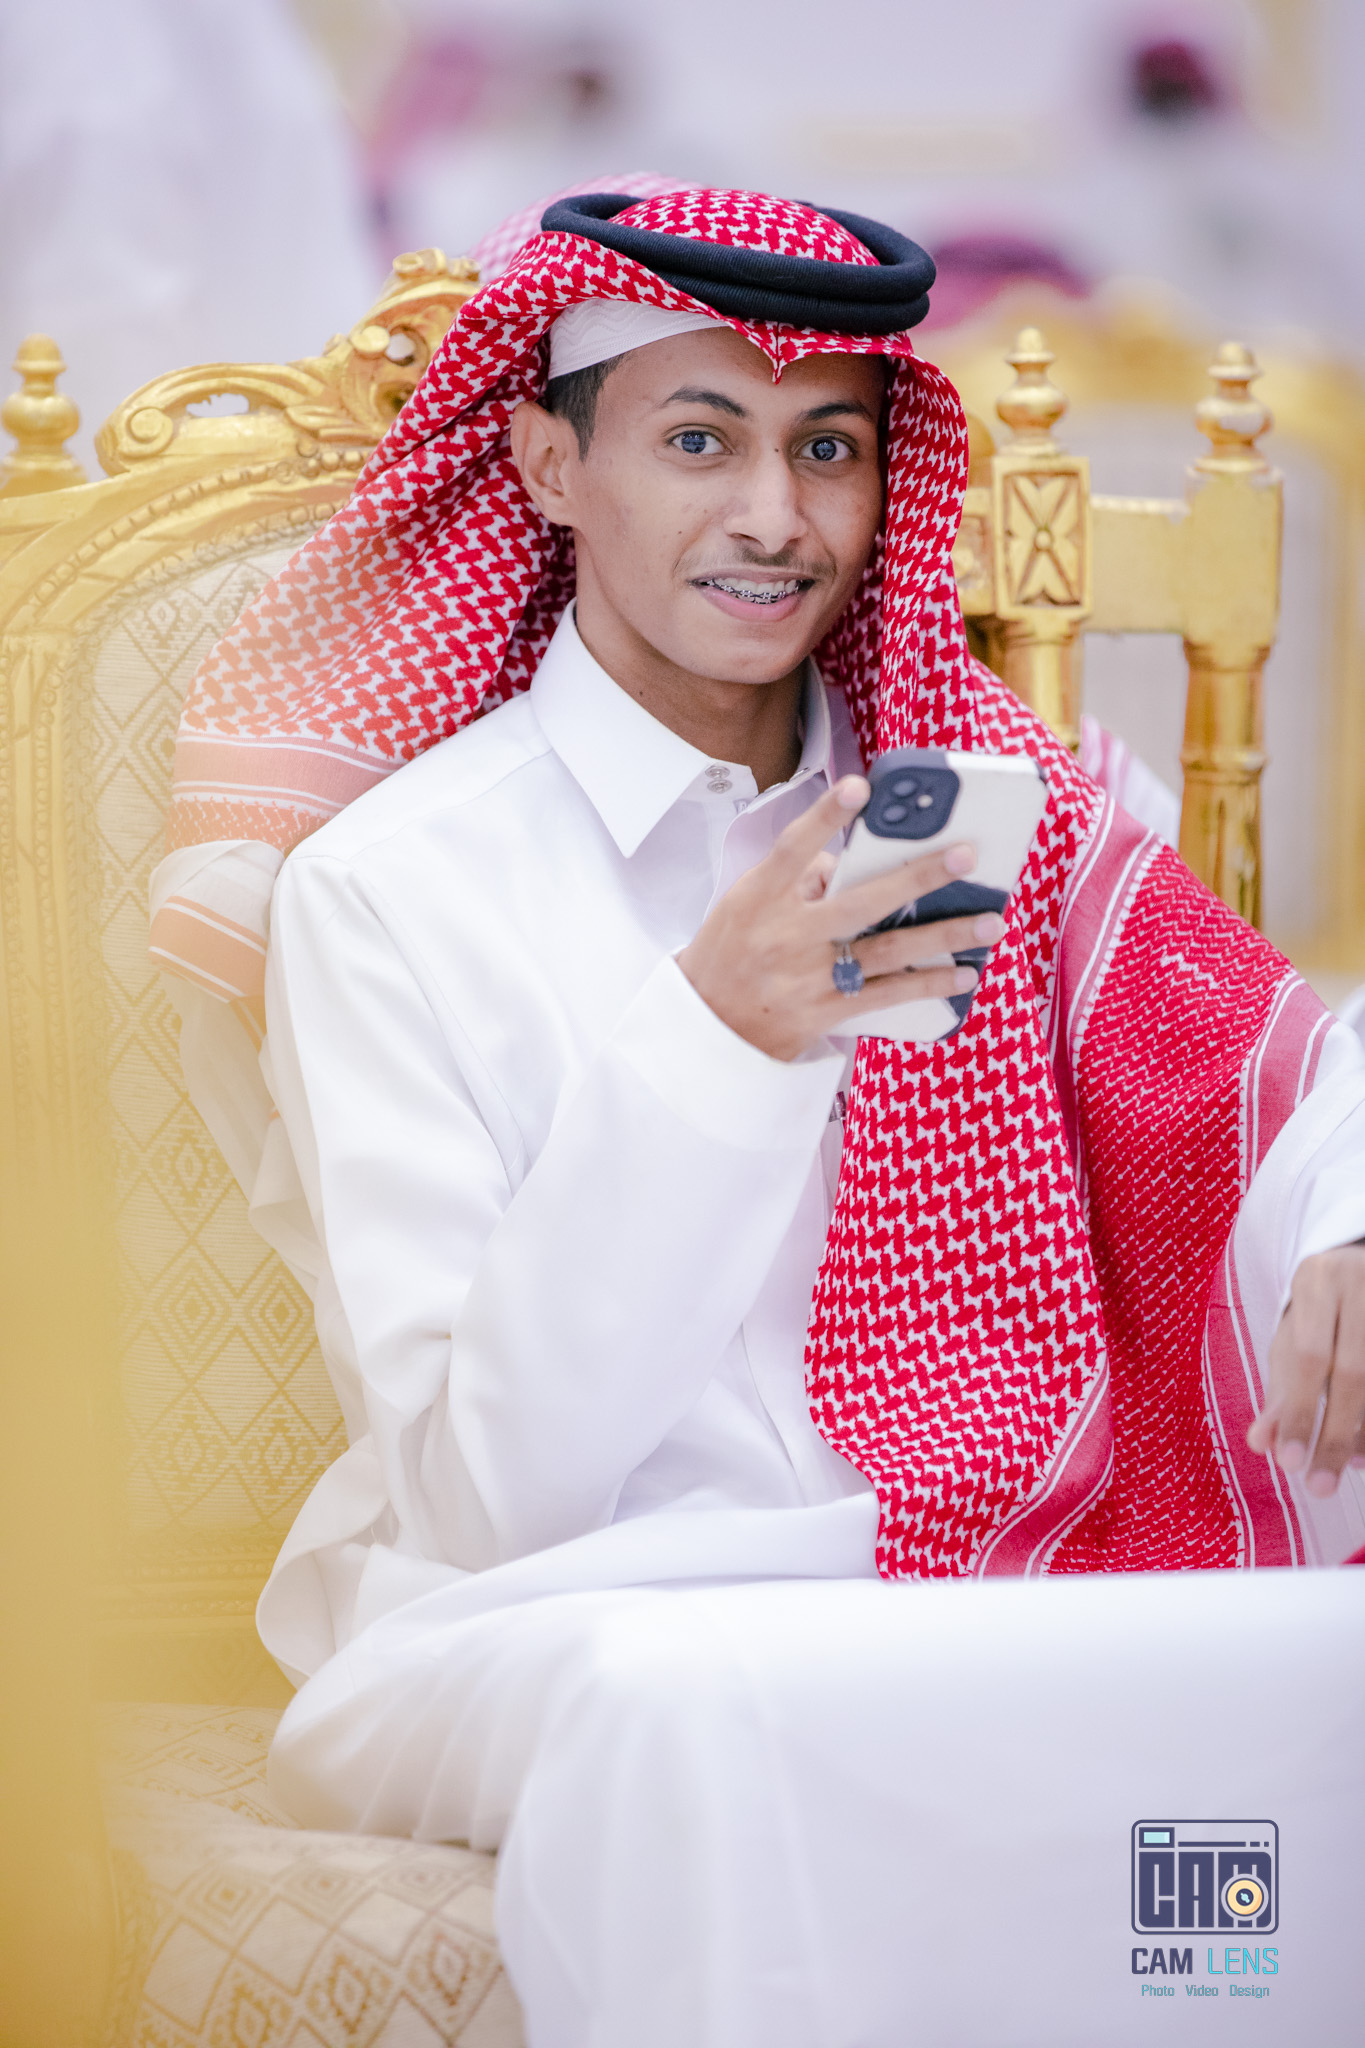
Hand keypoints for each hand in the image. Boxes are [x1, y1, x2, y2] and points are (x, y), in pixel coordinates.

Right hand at [676, 775, 1005, 1061]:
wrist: (707, 1029)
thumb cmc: (731, 954)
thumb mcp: (746, 905)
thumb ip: (795, 879)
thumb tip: (849, 865)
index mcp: (759, 898)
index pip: (793, 848)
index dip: (825, 816)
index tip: (861, 786)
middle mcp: (786, 935)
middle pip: (860, 902)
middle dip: (917, 877)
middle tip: (965, 854)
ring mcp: (808, 976)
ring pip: (887, 951)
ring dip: (944, 936)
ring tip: (991, 922)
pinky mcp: (826, 1011)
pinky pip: (887, 994)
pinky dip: (928, 984)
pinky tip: (964, 974)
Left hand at [1246, 1242, 1364, 1496]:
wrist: (1364, 1265)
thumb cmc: (1321, 1313)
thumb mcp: (1292, 1340)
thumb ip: (1278, 1390)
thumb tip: (1260, 1444)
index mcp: (1317, 1282)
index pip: (1308, 1356)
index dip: (1300, 1411)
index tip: (1288, 1464)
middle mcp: (1362, 1284)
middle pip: (1353, 1373)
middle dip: (1334, 1434)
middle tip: (1319, 1485)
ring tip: (1348, 1468)